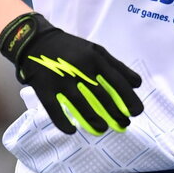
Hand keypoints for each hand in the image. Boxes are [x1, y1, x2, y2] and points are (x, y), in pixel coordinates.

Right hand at [0, 12, 142, 135]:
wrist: (36, 41)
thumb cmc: (71, 48)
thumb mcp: (96, 50)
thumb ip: (117, 66)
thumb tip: (137, 84)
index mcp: (94, 58)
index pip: (116, 81)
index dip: (128, 98)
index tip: (136, 112)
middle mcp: (79, 68)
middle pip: (101, 95)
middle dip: (115, 113)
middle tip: (124, 124)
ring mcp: (61, 79)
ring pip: (80, 104)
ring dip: (94, 119)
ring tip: (103, 129)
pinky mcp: (44, 88)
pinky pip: (54, 109)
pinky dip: (63, 122)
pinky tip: (72, 131)